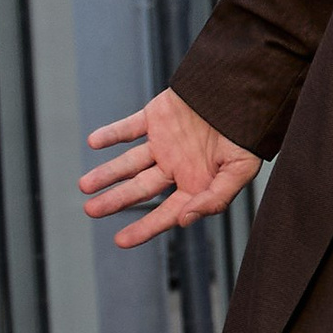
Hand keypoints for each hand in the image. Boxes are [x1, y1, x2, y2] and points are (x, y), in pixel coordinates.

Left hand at [80, 92, 259, 245]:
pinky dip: (111, 134)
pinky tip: (94, 143)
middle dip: (115, 200)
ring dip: (107, 173)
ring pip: (129, 162)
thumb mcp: (240, 171)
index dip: (144, 228)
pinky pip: (129, 128)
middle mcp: (176, 166)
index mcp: (195, 183)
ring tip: (85, 185)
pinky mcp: (156, 117)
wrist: (243, 91)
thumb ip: (214, 199)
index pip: (166, 212)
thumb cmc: (248, 134)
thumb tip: (183, 220)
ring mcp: (164, 142)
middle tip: (91, 210)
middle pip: (140, 189)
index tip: (120, 241)